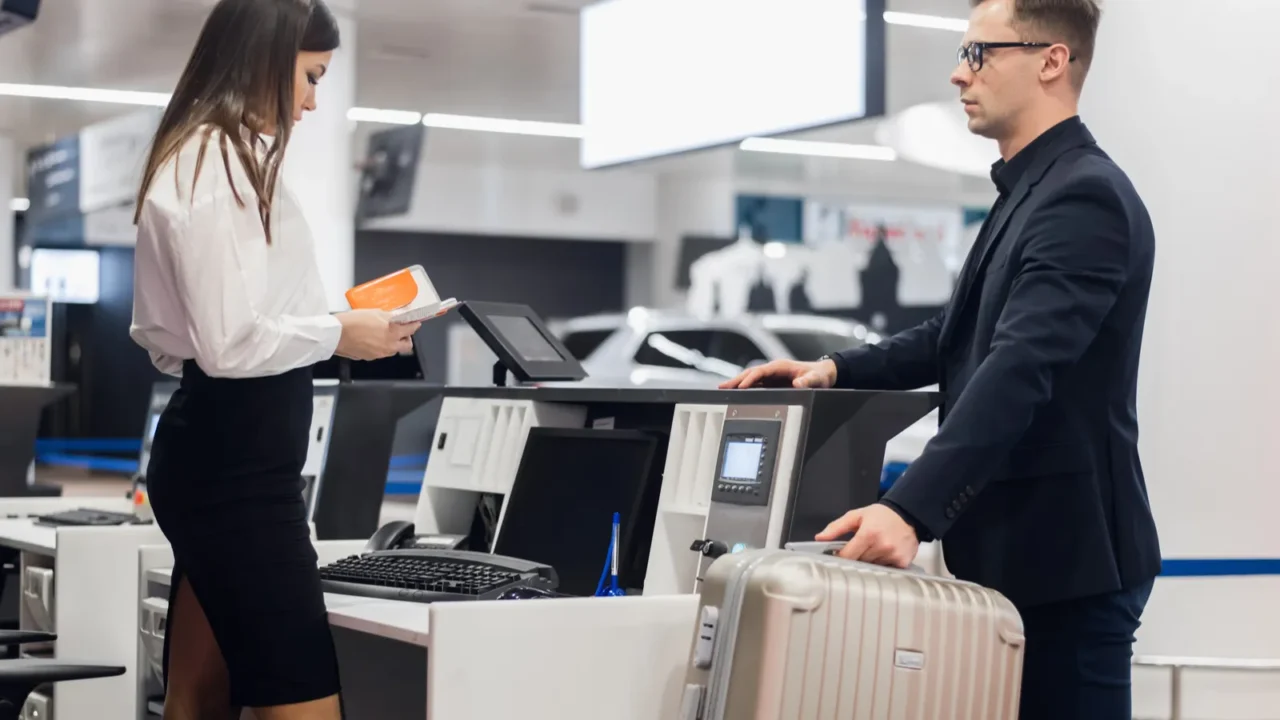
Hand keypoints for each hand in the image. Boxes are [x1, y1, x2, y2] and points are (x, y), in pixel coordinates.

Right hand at [334, 309, 421, 360]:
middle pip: (407, 346)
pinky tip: (373, 339)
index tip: (415, 322)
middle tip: (402, 331)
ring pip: (393, 350)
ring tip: (385, 334)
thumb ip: (389, 316)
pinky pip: (381, 353)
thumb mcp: (375, 312)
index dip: (414, 325)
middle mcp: (389, 346)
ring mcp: (380, 354)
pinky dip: (381, 347)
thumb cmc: (353, 322)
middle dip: (406, 338)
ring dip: (393, 343)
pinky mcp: (370, 357)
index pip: (411, 330)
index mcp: (393, 333)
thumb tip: (396, 317)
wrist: (336, 334)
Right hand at [719, 358, 836, 389]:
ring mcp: (772, 376)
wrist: (823, 374)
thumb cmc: (819, 375)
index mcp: (781, 366)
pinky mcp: (772, 382)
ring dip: (737, 383)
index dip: (750, 379)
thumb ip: (808, 382)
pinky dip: (744, 388)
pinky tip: (736, 393)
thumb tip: (797, 384)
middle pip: (751, 373)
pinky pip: (755, 384)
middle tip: (722, 387)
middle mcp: (774, 370)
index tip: (741, 386)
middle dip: (736, 380)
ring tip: (722, 389)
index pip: (760, 371)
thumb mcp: (817, 379)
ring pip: (751, 378)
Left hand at [816, 504, 918, 568]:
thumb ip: (836, 527)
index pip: (847, 556)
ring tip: (874, 549)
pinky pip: (886, 570)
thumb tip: (820, 538)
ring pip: (872, 567)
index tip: (839, 555)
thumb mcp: (856, 516)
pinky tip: (885, 555)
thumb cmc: (881, 515)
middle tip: (860, 548)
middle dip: (856, 557)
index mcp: (868, 534)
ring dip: (870, 562)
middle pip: (859, 562)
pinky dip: (883, 565)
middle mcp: (882, 546)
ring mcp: (893, 555)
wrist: (908, 514)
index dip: (841, 557)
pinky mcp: (903, 562)